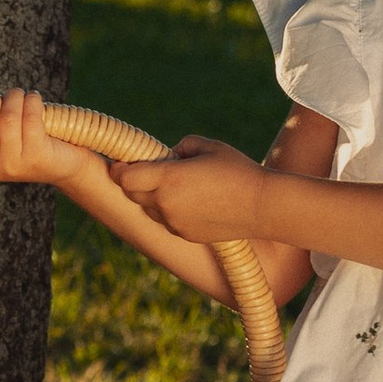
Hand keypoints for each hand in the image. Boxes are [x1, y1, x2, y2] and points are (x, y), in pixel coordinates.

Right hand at [0, 87, 66, 187]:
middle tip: (4, 97)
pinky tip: (35, 100)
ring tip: (22, 96)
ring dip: (15, 97)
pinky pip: (30, 120)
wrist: (66, 162)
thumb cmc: (29, 138)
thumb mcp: (1, 126)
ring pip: (8, 119)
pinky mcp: (37, 157)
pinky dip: (32, 102)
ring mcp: (15, 165)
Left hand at [109, 136, 272, 247]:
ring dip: (151, 196)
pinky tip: (189, 200)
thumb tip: (166, 155)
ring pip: (148, 209)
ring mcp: (175, 223)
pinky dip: (168, 210)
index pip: (124, 178)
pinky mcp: (185, 235)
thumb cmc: (237, 170)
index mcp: (169, 178)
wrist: (263, 206)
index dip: (119, 169)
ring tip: (174, 184)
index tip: (121, 161)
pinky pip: (165, 221)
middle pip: (131, 194)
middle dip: (133, 181)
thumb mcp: (207, 147)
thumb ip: (179, 147)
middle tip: (145, 169)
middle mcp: (167, 204)